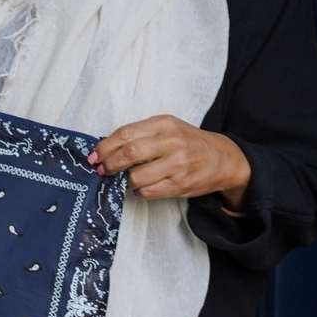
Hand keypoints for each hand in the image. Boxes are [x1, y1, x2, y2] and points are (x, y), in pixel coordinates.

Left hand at [92, 115, 251, 207]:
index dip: (105, 147)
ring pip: (136, 177)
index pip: (125, 134)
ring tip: (128, 177)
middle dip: (109, 164)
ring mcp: (177, 165)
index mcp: (164, 124)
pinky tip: (143, 186)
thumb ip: (140, 134)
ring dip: (125, 180)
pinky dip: (139, 191)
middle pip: (129, 154)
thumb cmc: (188, 142)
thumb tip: (106, 149)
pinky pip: (147, 192)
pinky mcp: (180, 185)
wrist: (223, 158)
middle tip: (102, 170)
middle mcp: (172, 142)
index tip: (94, 157)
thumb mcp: (167, 128)